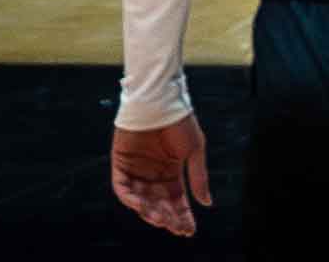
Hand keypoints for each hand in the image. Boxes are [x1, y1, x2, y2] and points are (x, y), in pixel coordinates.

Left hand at [111, 114, 212, 237]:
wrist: (159, 99)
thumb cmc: (179, 120)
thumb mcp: (194, 149)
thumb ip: (198, 176)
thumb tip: (207, 203)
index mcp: (171, 172)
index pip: (176, 200)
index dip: (182, 215)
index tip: (189, 230)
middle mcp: (153, 175)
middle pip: (159, 204)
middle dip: (168, 217)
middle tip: (175, 227)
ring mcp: (136, 171)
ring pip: (141, 201)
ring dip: (150, 212)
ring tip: (160, 219)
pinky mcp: (121, 165)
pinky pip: (123, 189)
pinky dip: (130, 199)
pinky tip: (142, 206)